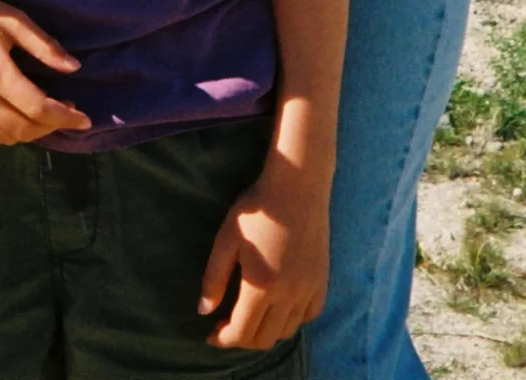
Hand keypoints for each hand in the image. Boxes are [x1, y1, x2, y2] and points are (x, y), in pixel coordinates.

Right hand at [0, 0, 92, 147]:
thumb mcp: (14, 20)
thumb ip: (45, 46)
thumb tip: (75, 68)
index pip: (39, 109)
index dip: (66, 117)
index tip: (85, 118)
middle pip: (25, 128)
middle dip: (52, 126)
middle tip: (67, 110)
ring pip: (6, 137)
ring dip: (31, 132)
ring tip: (44, 114)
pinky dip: (6, 136)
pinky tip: (16, 120)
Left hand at [198, 169, 332, 349]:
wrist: (297, 186)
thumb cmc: (257, 210)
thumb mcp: (227, 240)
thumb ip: (214, 279)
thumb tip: (204, 311)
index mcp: (261, 286)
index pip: (241, 332)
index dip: (223, 339)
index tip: (210, 333)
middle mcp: (288, 294)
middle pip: (264, 338)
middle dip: (242, 339)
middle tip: (226, 325)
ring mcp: (309, 289)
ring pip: (287, 330)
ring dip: (266, 331)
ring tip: (250, 316)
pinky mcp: (321, 280)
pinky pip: (309, 315)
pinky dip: (292, 320)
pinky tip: (279, 307)